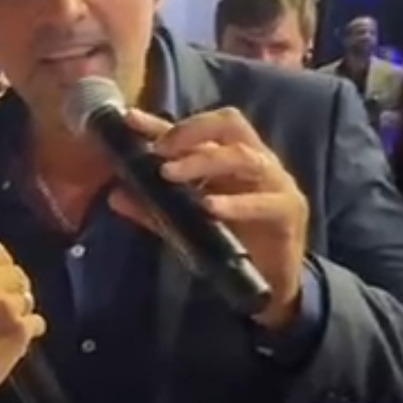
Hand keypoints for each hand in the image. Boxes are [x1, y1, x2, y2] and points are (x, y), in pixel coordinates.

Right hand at [0, 241, 45, 402]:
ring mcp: (6, 308)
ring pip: (27, 297)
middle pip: (16, 272)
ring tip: (3, 328)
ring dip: (19, 310)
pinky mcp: (21, 332)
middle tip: (1, 307)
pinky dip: (29, 331)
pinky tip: (13, 342)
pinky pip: (37, 322)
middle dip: (11, 288)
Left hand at [108, 107, 309, 328]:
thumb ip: (153, 209)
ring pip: (244, 157)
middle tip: (158, 152)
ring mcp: (275, 182)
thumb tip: (114, 195)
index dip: (161, 123)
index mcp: (228, 156)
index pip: (194, 130)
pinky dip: (235, 203)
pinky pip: (264, 202)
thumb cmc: (231, 242)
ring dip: (204, 161)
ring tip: (170, 174)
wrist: (271, 283)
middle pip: (228, 125)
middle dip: (191, 131)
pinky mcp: (288, 210)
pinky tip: (210, 207)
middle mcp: (254, 159)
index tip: (129, 120)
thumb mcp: (184, 224)